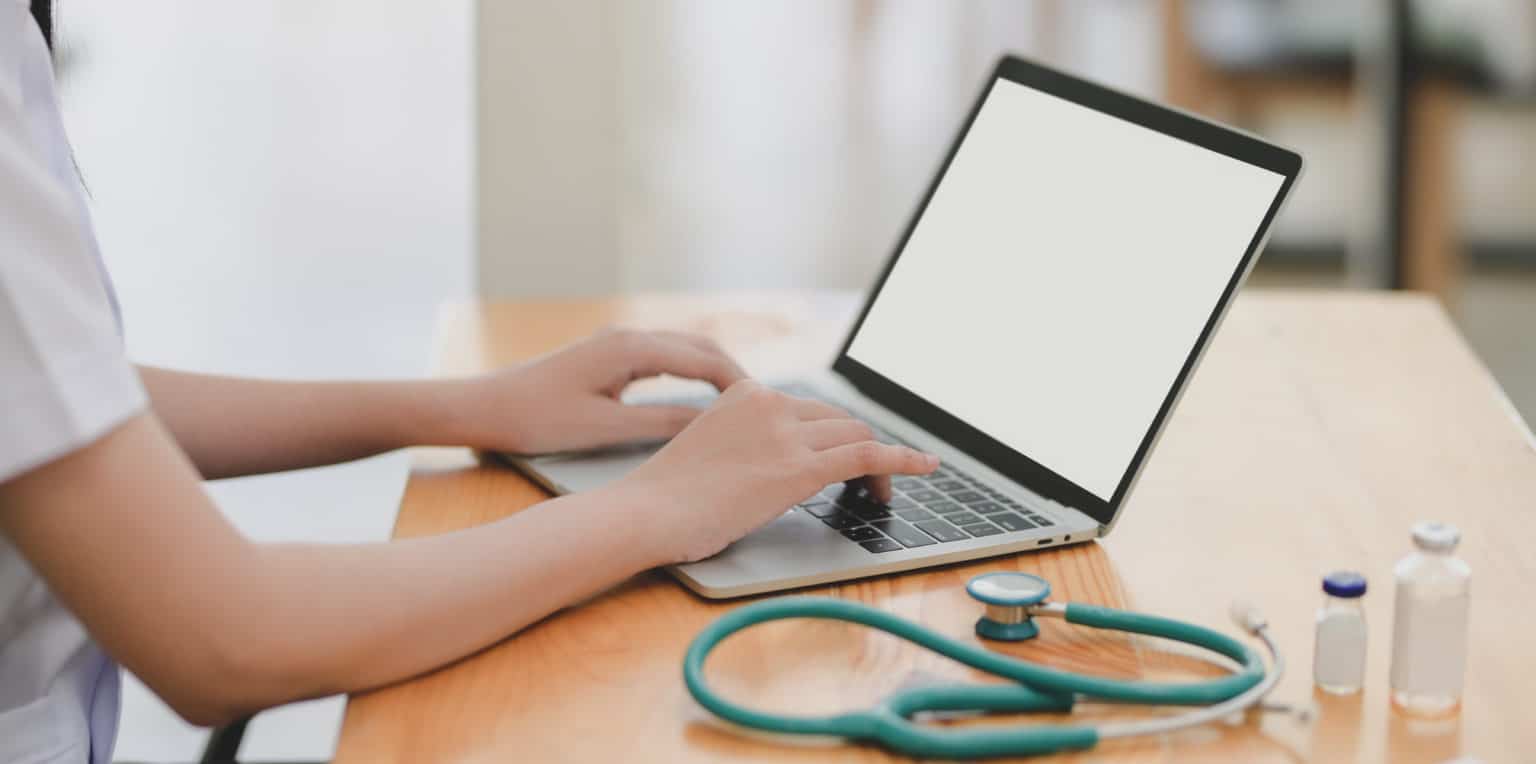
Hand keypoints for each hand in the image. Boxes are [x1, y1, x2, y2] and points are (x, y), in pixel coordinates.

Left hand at [453, 329, 748, 454]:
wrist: (483, 406)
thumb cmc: (536, 418)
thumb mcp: (604, 428)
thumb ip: (660, 424)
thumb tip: (710, 427)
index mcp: (630, 347)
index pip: (704, 359)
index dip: (739, 385)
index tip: (767, 408)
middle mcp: (628, 336)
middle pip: (700, 347)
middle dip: (735, 374)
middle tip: (765, 407)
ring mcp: (618, 344)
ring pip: (683, 350)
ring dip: (714, 372)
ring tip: (742, 405)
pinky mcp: (609, 357)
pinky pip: (664, 358)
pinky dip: (690, 374)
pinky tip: (700, 398)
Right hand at [611, 380, 939, 563]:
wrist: (645, 513)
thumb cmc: (665, 499)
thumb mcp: (708, 452)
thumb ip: (744, 446)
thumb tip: (771, 468)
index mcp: (745, 394)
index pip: (810, 409)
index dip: (836, 435)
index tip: (848, 454)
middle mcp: (770, 403)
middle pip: (839, 419)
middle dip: (861, 446)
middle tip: (871, 479)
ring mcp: (786, 433)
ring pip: (857, 435)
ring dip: (882, 462)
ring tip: (889, 489)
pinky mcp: (798, 467)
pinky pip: (867, 455)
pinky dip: (903, 459)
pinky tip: (925, 467)